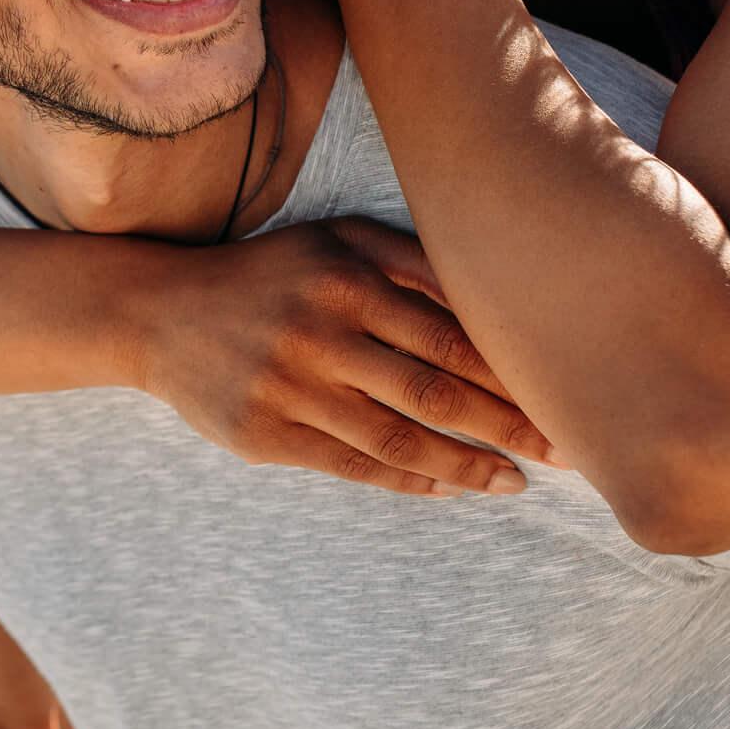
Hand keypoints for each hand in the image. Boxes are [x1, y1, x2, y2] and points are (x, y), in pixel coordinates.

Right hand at [131, 215, 556, 495]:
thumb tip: (497, 298)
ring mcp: (292, 388)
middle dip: (509, 426)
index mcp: (349, 279)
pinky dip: (409, 479)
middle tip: (566, 453)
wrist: (163, 313)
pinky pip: (353, 465)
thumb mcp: (336, 242)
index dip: (514, 375)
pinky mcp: (266, 435)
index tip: (567, 401)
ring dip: (467, 466)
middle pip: (436, 391)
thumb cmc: (272, 273)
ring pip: (399, 438)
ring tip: (514, 483)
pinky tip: (449, 486)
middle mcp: (322, 332)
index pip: (452, 336)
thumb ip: (411, 261)